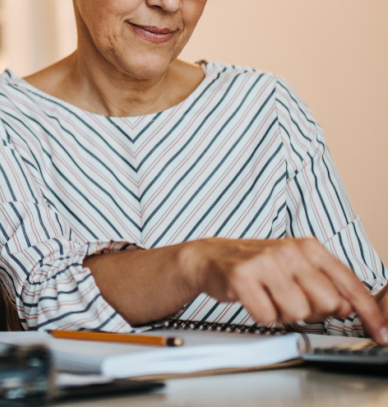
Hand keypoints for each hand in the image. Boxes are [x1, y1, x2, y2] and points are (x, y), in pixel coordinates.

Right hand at [183, 238, 387, 343]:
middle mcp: (289, 251)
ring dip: (284, 314)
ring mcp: (265, 262)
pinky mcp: (242, 276)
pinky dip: (262, 315)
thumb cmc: (259, 267)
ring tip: (270, 298)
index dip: (369, 313)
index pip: (350, 284)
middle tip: (292, 300)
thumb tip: (351, 307)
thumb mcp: (297, 269)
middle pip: (327, 303)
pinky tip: (254, 299)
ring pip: (299, 312)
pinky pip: (267, 315)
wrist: (210, 257)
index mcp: (309, 248)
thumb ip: (327, 285)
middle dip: (313, 312)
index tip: (381, 334)